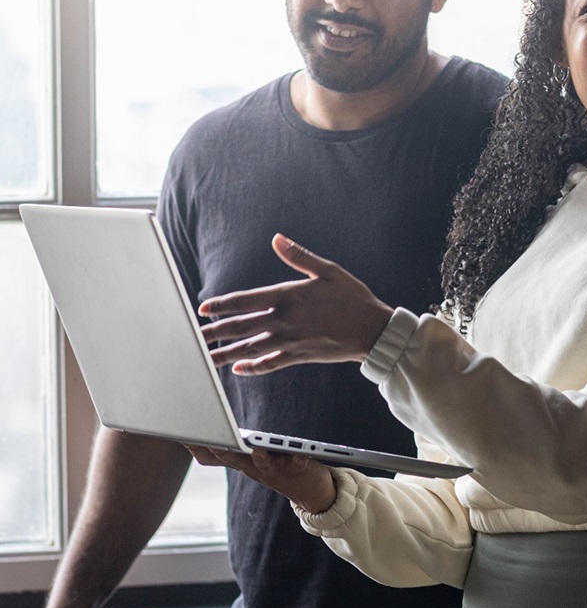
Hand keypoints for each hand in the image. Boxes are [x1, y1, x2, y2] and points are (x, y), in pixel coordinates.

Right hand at [184, 444, 337, 513]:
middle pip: (234, 459)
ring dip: (259, 458)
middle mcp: (254, 468)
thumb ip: (225, 449)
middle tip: (212, 440)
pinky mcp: (298, 470)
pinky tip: (301, 455)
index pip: (214, 454)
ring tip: (256, 450)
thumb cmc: (275, 468)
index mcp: (241, 462)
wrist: (310, 493)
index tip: (183, 432)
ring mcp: (276, 471)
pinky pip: (298, 464)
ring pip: (263, 464)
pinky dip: (298, 459)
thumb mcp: (245, 460)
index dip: (198, 444)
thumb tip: (194, 438)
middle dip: (223, 449)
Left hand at [198, 234, 393, 374]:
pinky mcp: (299, 355)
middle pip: (240, 328)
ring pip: (250, 349)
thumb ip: (299, 256)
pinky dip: (254, 367)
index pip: (245, 301)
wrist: (373, 331)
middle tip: (191, 338)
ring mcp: (290, 341)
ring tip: (205, 359)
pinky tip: (240, 368)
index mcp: (287, 296)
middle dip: (214, 333)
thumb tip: (277, 239)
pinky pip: (270, 363)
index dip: (221, 305)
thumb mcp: (328, 270)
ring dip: (225, 354)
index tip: (203, 310)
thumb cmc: (353, 297)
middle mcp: (284, 321)